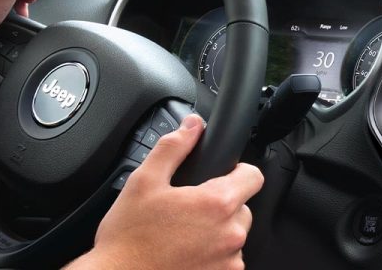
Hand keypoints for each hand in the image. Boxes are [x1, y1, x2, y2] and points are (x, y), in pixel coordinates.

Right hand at [72, 115, 263, 269]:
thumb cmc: (128, 238)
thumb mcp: (144, 181)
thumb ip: (174, 147)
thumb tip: (192, 125)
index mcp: (217, 204)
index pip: (253, 176)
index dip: (237, 171)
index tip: (221, 176)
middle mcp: (230, 234)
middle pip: (243, 207)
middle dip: (221, 205)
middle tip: (189, 209)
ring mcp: (228, 261)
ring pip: (234, 235)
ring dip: (217, 232)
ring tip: (183, 234)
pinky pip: (227, 259)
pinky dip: (212, 255)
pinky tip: (185, 252)